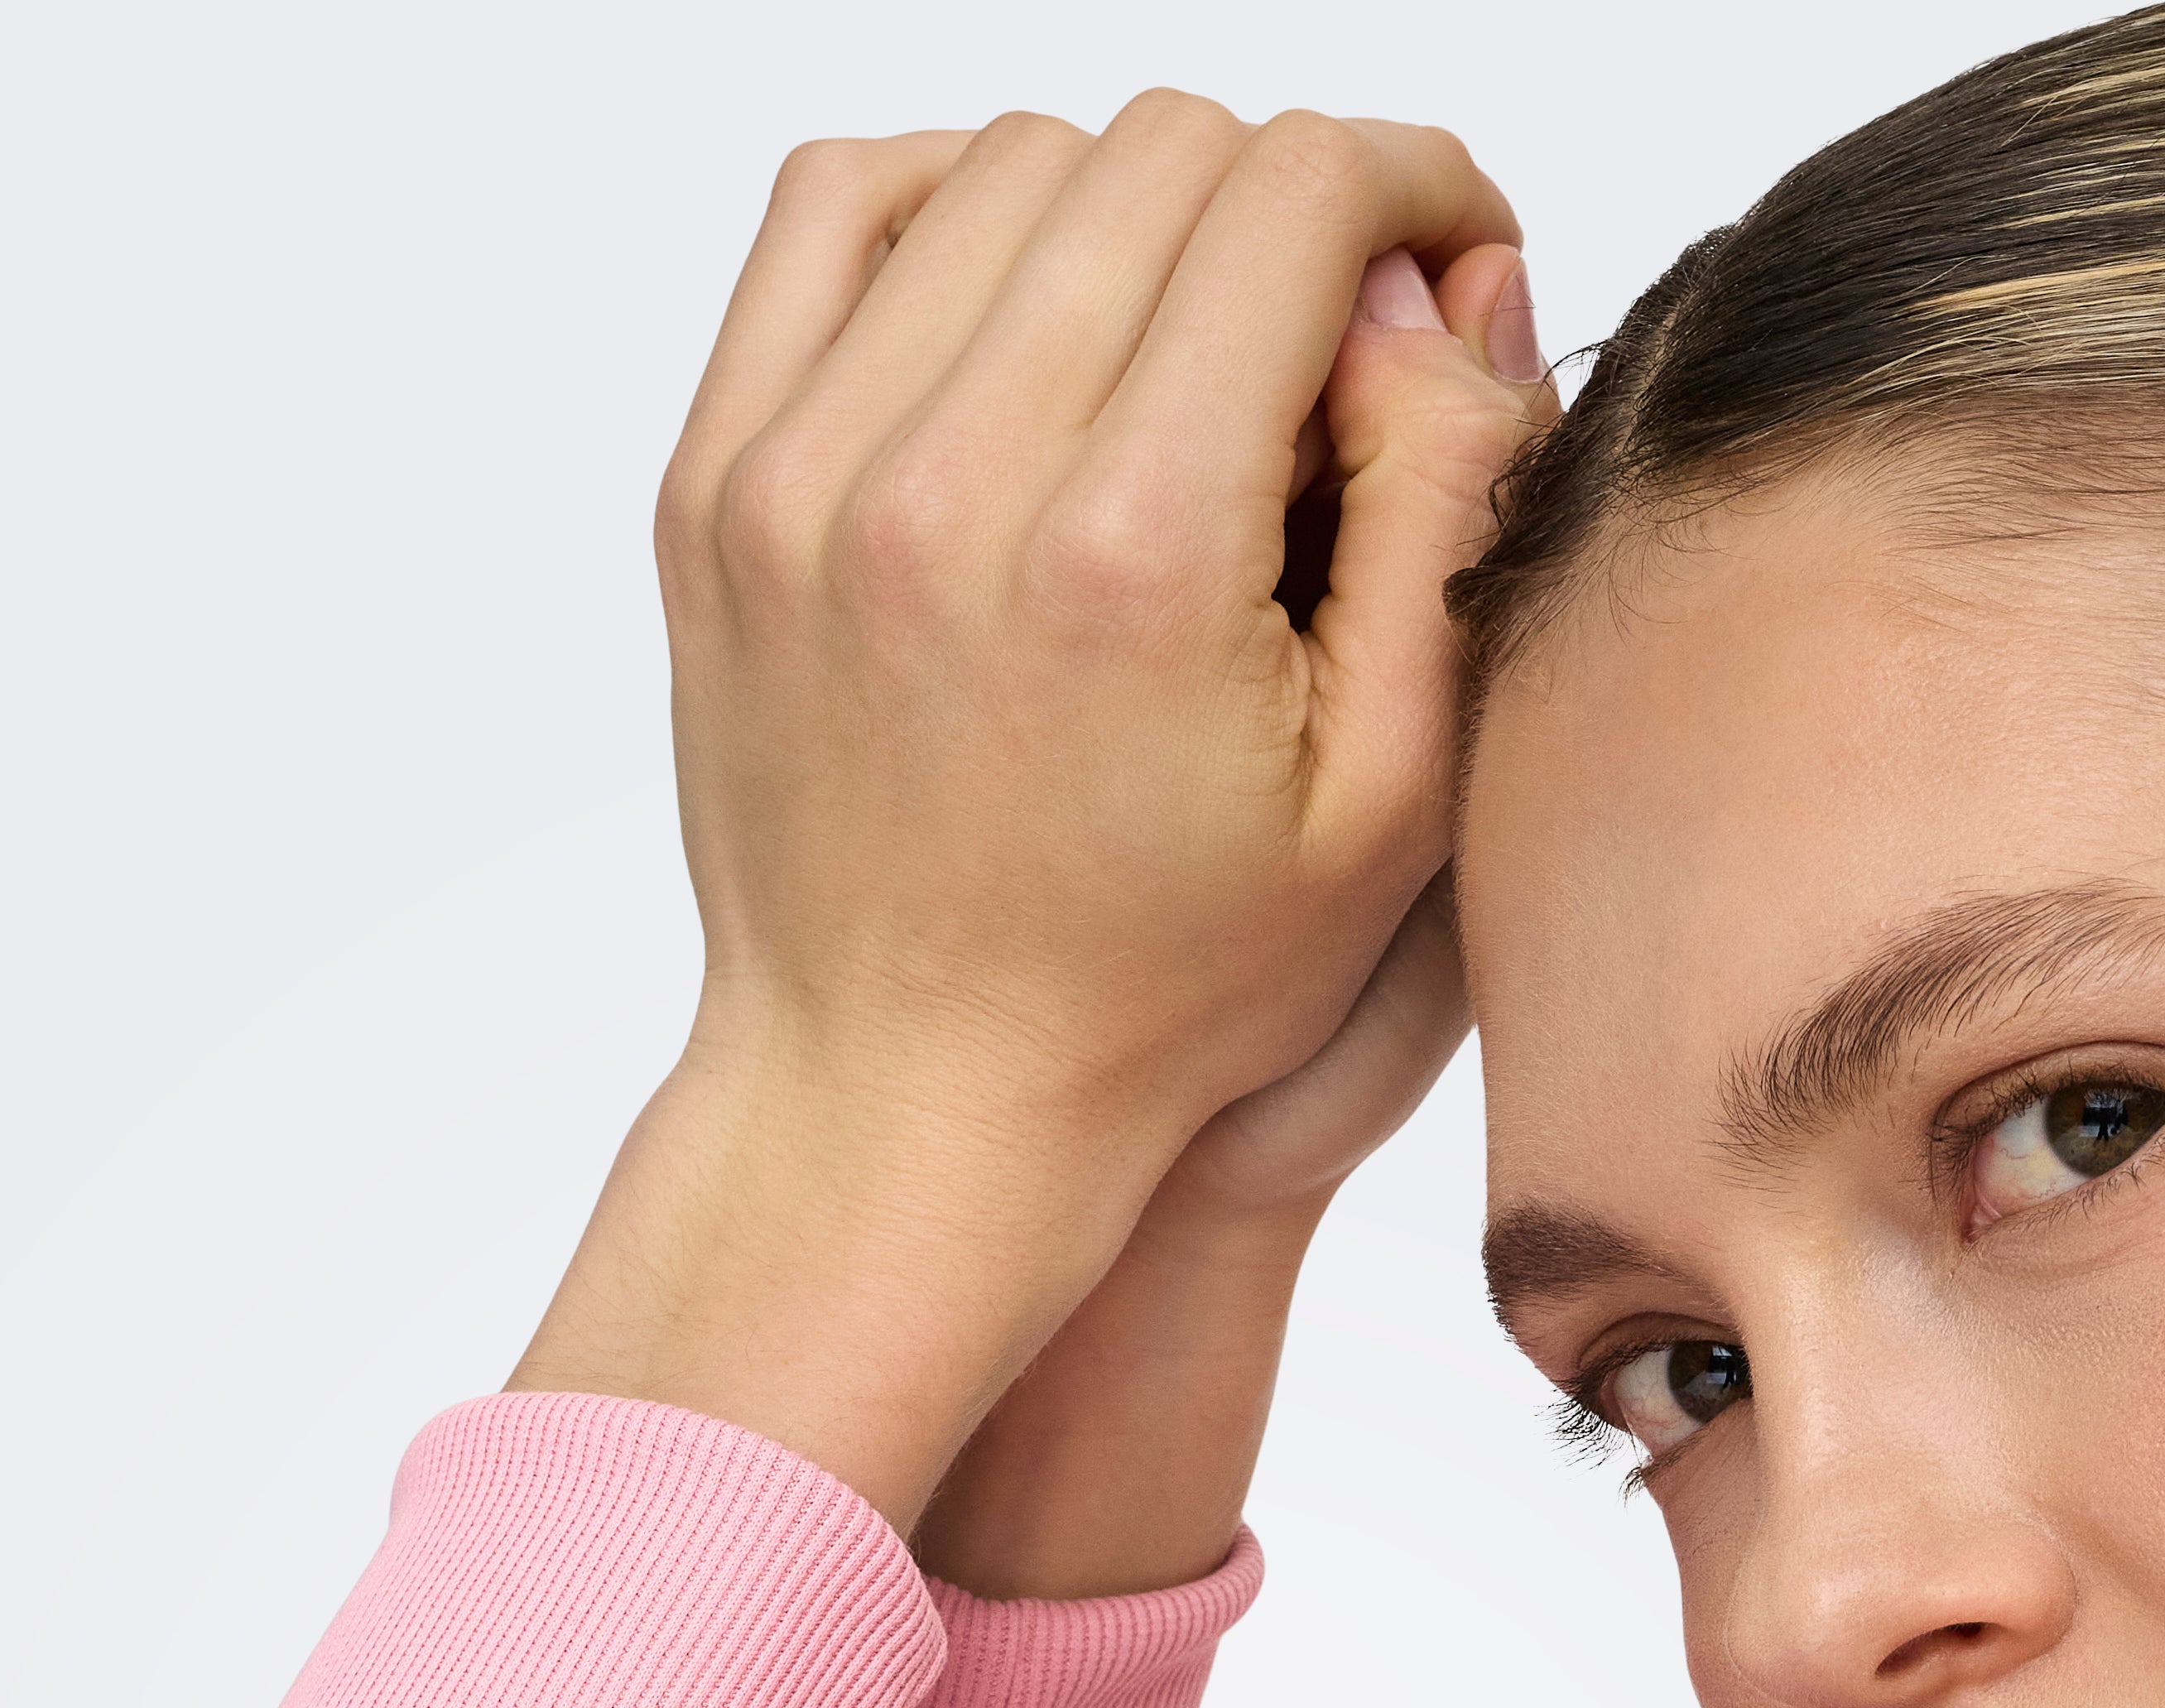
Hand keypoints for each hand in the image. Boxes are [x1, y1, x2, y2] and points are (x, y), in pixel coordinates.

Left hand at [514, 101, 1539, 1519]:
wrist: (905, 1100)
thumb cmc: (1160, 989)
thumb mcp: (1390, 803)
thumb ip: (1448, 506)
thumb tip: (1432, 278)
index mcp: (1136, 556)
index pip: (1300, 194)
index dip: (1413, 180)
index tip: (1442, 247)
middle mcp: (951, 485)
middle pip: (1159, 150)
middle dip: (1280, 204)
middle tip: (1320, 334)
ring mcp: (806, 475)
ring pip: (1006, 159)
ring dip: (1124, 210)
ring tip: (1175, 350)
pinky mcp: (716, 481)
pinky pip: (839, 209)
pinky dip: (950, 208)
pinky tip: (1024, 311)